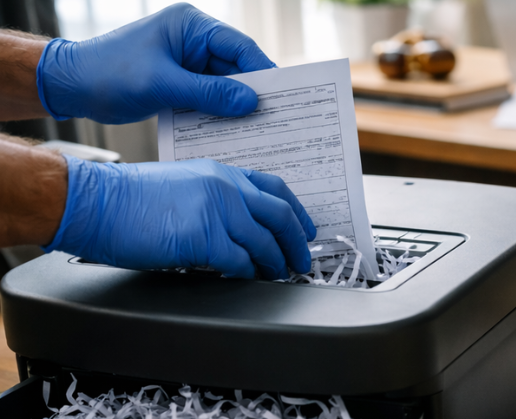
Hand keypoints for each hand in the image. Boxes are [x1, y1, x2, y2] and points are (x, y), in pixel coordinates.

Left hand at [37, 3, 273, 123]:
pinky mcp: (181, 81)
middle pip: (237, 68)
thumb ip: (210, 93)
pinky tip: (230, 131)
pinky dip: (218, 113)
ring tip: (256, 130)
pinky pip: (209, 97)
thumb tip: (251, 102)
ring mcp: (188, 61)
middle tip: (274, 119)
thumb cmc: (109, 74)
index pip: (239, 47)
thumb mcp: (163, 84)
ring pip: (225, 86)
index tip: (282, 98)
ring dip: (235, 107)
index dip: (263, 73)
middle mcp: (193, 40)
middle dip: (251, 94)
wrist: (70, 85)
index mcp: (191, 26)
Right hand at [49, 156, 316, 279]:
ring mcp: (216, 211)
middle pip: (280, 216)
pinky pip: (240, 262)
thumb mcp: (182, 184)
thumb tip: (239, 228)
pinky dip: (247, 275)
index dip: (297, 212)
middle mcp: (225, 187)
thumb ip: (215, 199)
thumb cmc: (127, 198)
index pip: (275, 188)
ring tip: (277, 276)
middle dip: (296, 244)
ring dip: (275, 264)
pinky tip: (246, 280)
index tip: (306, 229)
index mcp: (221, 172)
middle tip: (301, 261)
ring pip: (265, 243)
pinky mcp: (204, 237)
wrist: (93, 202)